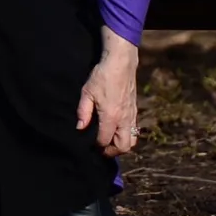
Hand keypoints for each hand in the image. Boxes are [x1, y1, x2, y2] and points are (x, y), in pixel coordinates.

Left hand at [77, 27, 140, 156]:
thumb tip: (80, 128)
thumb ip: (83, 112)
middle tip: (101, 149)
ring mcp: (132, 115)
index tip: (89, 145)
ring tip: (109, 142)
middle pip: (123, 146)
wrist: (121, 64)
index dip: (97, 146)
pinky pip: (134, 130)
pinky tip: (115, 131)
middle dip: (112, 151)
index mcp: (111, 116)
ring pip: (132, 140)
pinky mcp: (135, 111)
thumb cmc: (102, 76)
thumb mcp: (87, 92)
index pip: (105, 140)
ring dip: (121, 145)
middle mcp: (124, 119)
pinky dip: (126, 136)